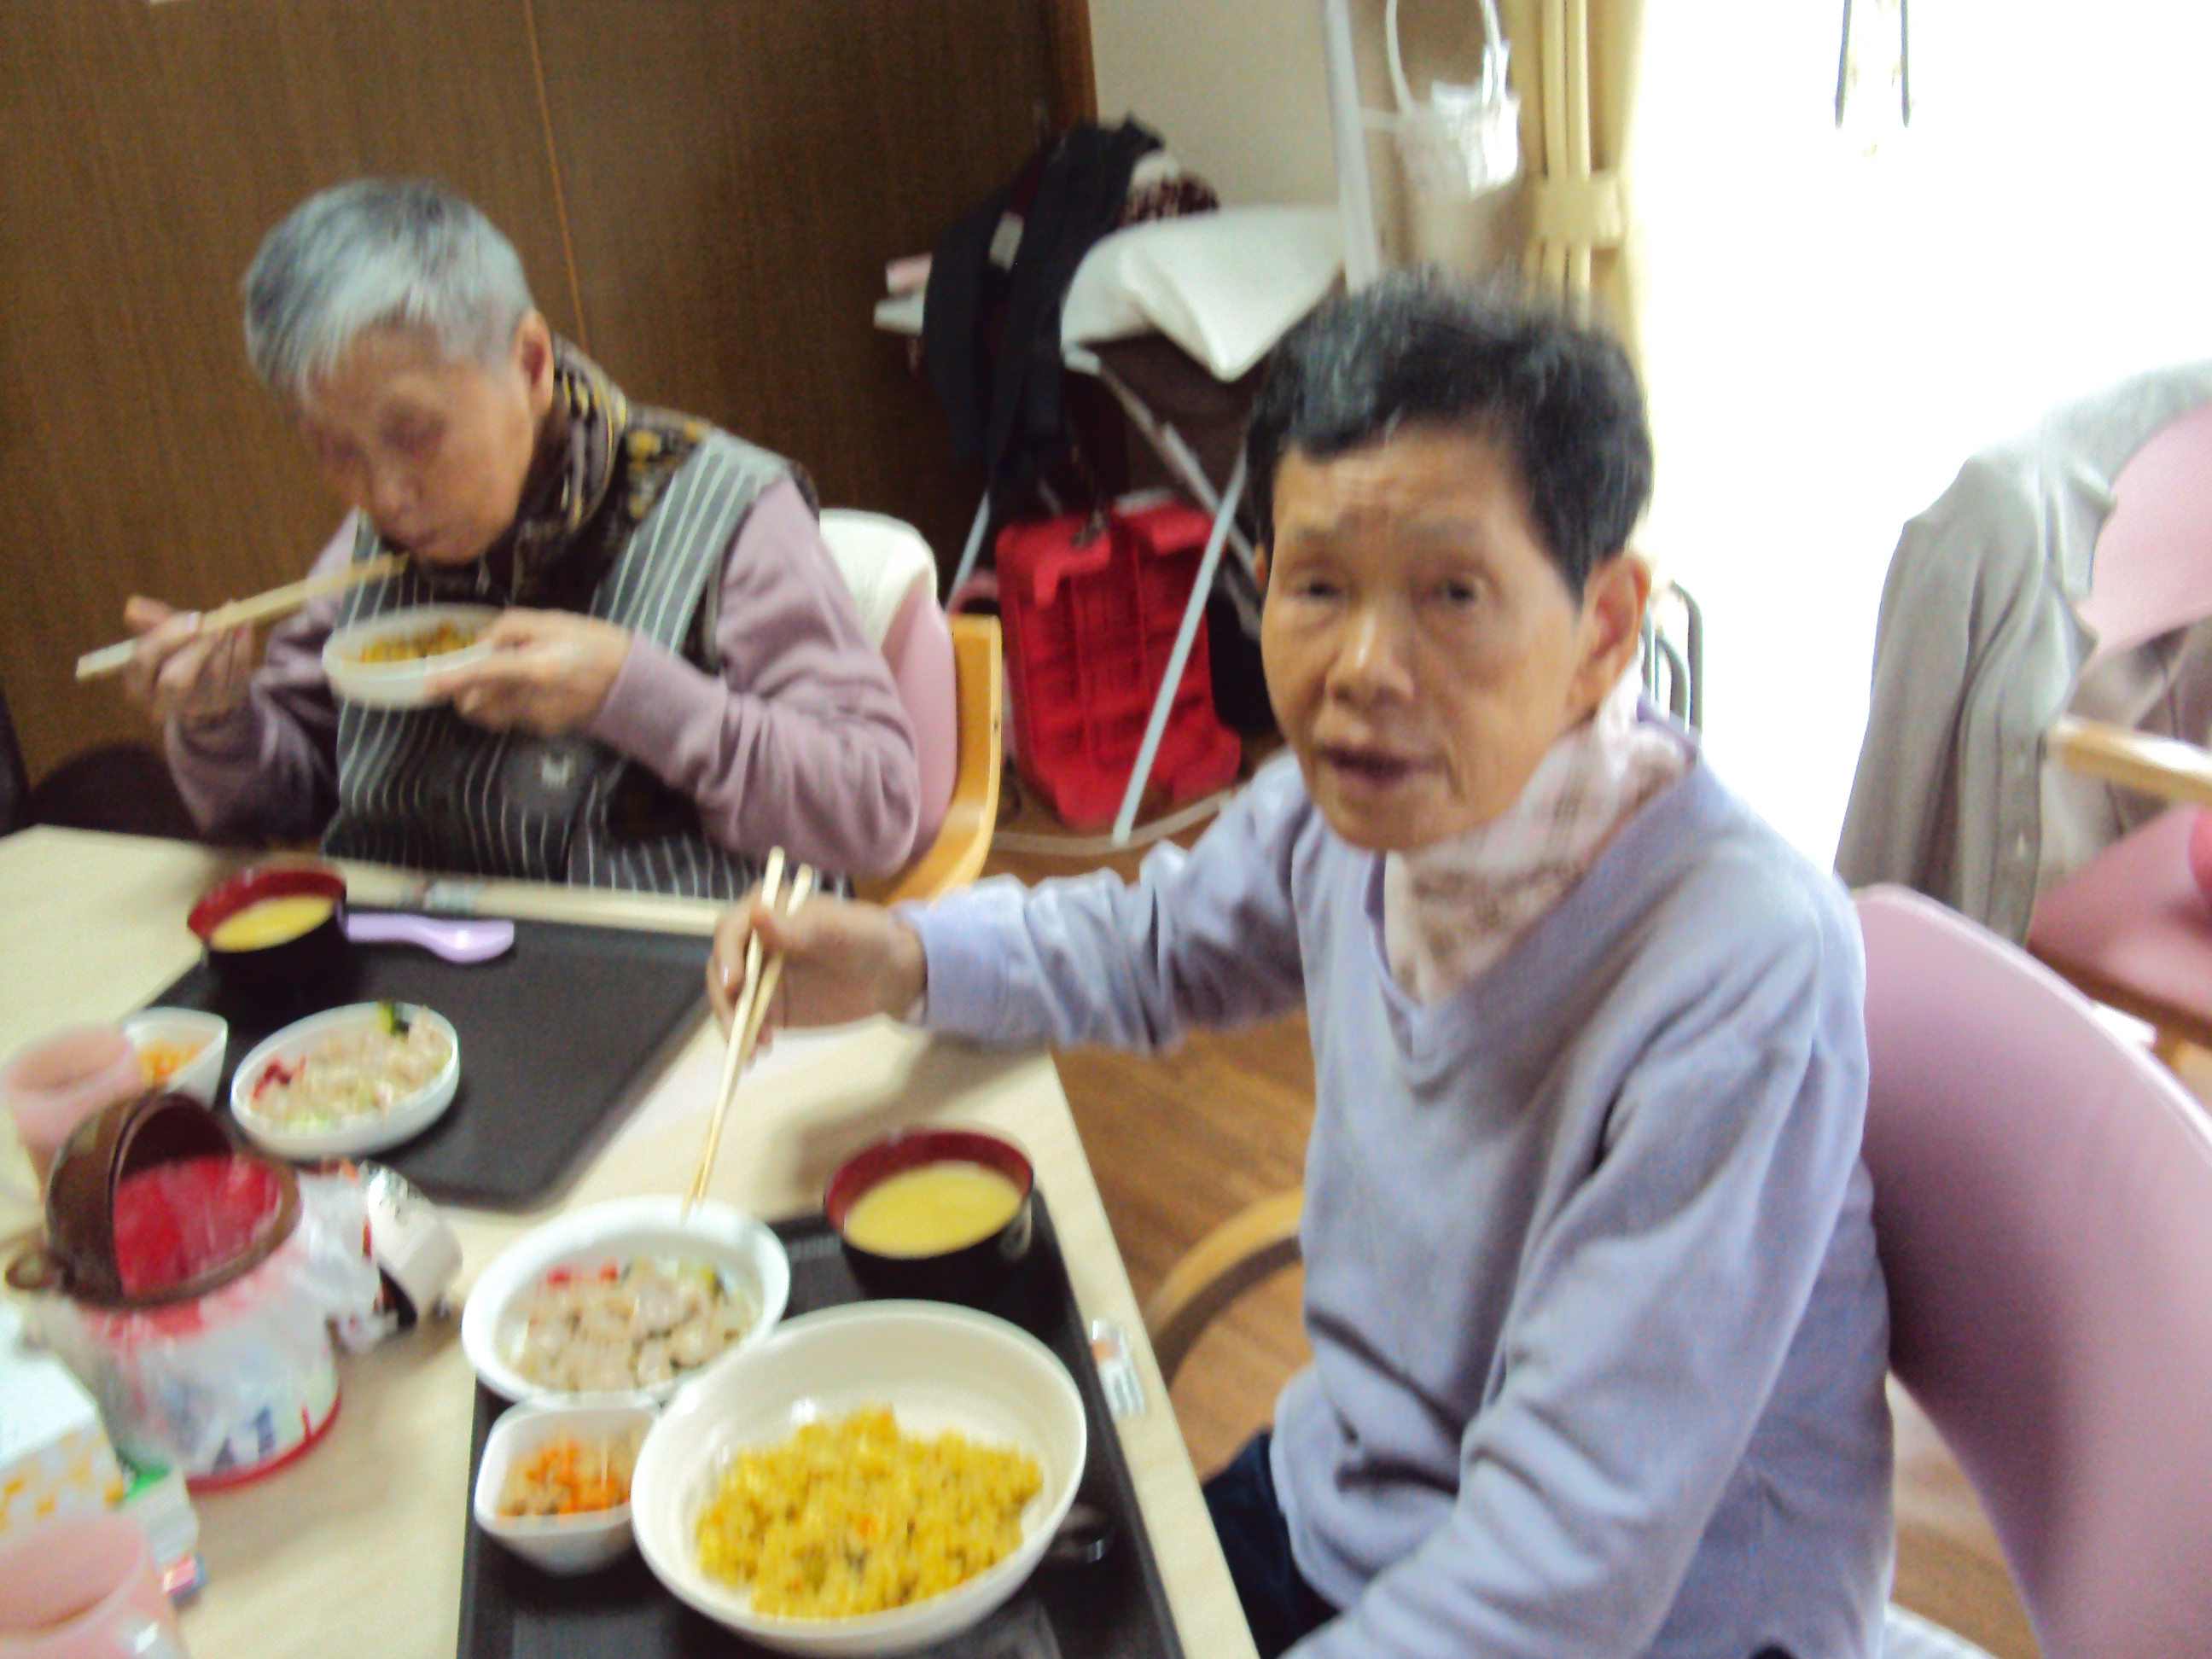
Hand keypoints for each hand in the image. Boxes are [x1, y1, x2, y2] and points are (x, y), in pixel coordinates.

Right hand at [121, 597, 254, 726]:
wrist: (205, 684)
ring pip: (213, 671)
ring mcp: (200, 705)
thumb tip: (134, 605)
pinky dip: (243, 644)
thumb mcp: (160, 637)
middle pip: (176, 680)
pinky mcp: (228, 701)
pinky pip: (239, 671)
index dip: (165, 639)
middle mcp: (166, 703)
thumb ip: (151, 621)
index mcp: (138, 684)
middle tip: (211, 620)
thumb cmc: (175, 654)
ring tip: (230, 614)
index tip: (190, 617)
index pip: (142, 663)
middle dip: (196, 646)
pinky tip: (244, 624)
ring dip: (224, 638)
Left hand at [426, 609, 629, 736]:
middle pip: (475, 706)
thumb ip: (509, 628)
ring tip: (503, 680)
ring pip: (489, 716)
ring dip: (484, 700)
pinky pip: (512, 719)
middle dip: (464, 693)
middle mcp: (529, 698)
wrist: (629, 681)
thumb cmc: (592, 643)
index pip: (481, 673)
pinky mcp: (543, 729)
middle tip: (471, 674)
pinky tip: (531, 691)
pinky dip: (509, 705)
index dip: (452, 680)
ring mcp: (536, 718)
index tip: (428, 686)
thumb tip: (481, 644)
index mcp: (532, 667)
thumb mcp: (552, 621)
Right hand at [707, 891, 926, 1036]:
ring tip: (755, 1047)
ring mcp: (757, 974)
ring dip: (733, 1022)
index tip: (735, 984)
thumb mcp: (840, 929)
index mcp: (768, 910)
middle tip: (739, 1027)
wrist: (886, 974)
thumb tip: (757, 913)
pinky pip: (744, 1020)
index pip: (731, 927)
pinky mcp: (765, 1004)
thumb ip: (800, 926)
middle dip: (725, 997)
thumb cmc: (867, 938)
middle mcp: (754, 941)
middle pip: (721, 965)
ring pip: (728, 997)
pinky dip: (744, 1037)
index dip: (727, 953)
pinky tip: (758, 1052)